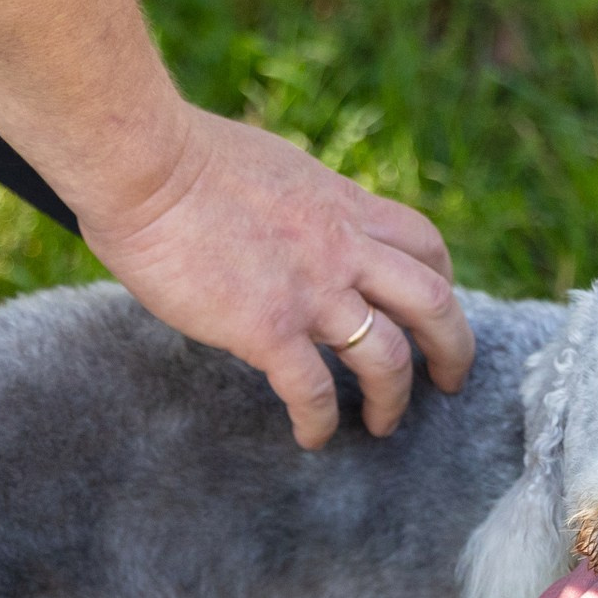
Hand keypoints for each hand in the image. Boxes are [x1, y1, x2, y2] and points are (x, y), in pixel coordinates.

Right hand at [78, 108, 474, 448]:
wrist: (143, 163)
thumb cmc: (183, 159)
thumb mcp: (273, 169)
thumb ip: (300, 206)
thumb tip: (290, 226)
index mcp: (343, 205)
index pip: (423, 244)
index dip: (441, 283)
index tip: (432, 312)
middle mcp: (342, 247)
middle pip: (434, 302)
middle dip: (453, 349)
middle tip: (449, 382)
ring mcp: (312, 290)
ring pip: (389, 357)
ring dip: (394, 399)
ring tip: (382, 425)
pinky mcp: (269, 327)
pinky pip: (313, 390)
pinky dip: (319, 423)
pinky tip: (311, 438)